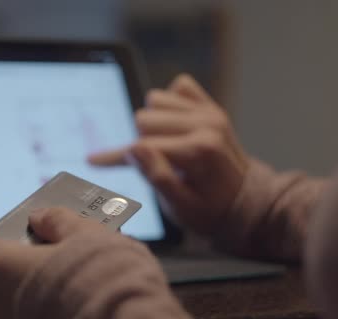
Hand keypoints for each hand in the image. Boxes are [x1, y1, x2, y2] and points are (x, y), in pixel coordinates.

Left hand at [0, 207, 105, 318]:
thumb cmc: (99, 277)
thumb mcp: (84, 233)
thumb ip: (57, 221)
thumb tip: (41, 217)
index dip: (8, 237)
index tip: (32, 232)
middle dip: (24, 266)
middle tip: (59, 255)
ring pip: (18, 305)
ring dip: (38, 293)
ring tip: (76, 283)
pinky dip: (50, 315)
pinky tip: (80, 307)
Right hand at [89, 74, 249, 234]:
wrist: (245, 202)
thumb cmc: (210, 211)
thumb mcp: (181, 207)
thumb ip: (157, 177)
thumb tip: (134, 149)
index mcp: (198, 151)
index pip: (142, 145)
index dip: (114, 156)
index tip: (92, 161)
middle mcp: (205, 124)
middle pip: (143, 117)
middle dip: (141, 140)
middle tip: (157, 163)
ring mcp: (209, 112)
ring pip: (155, 98)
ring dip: (153, 121)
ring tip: (166, 146)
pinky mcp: (211, 106)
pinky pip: (178, 86)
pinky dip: (170, 104)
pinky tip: (175, 127)